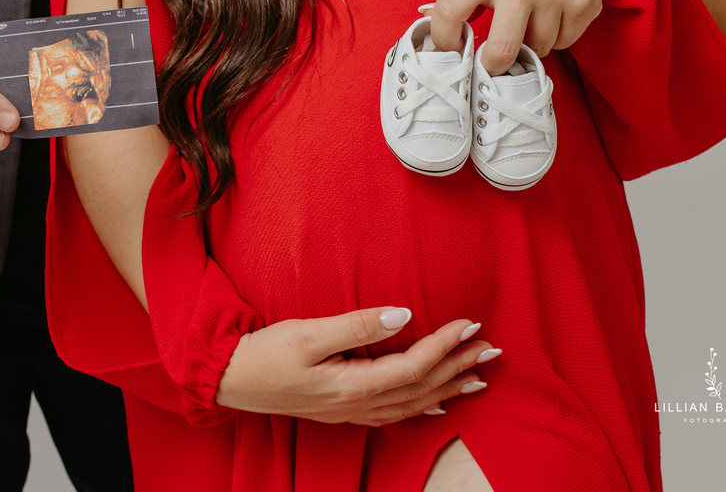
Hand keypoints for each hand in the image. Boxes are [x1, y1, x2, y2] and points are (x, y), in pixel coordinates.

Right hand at [216, 308, 498, 426]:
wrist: (234, 379)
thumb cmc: (266, 353)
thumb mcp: (307, 333)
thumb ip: (357, 325)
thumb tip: (403, 314)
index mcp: (353, 384)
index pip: (414, 365)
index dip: (445, 345)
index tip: (469, 324)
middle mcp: (360, 403)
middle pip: (423, 387)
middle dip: (459, 366)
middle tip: (492, 349)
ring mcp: (354, 411)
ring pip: (415, 403)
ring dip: (449, 386)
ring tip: (478, 375)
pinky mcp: (346, 409)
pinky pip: (397, 412)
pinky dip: (424, 405)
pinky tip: (438, 402)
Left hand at [429, 0, 622, 73]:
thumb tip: (435, 22)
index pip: (449, 10)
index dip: (442, 38)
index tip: (451, 46)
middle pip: (501, 50)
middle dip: (494, 65)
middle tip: (492, 62)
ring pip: (537, 49)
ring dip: (532, 44)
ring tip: (533, 18)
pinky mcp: (584, 4)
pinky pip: (564, 42)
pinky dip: (558, 36)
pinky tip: (557, 13)